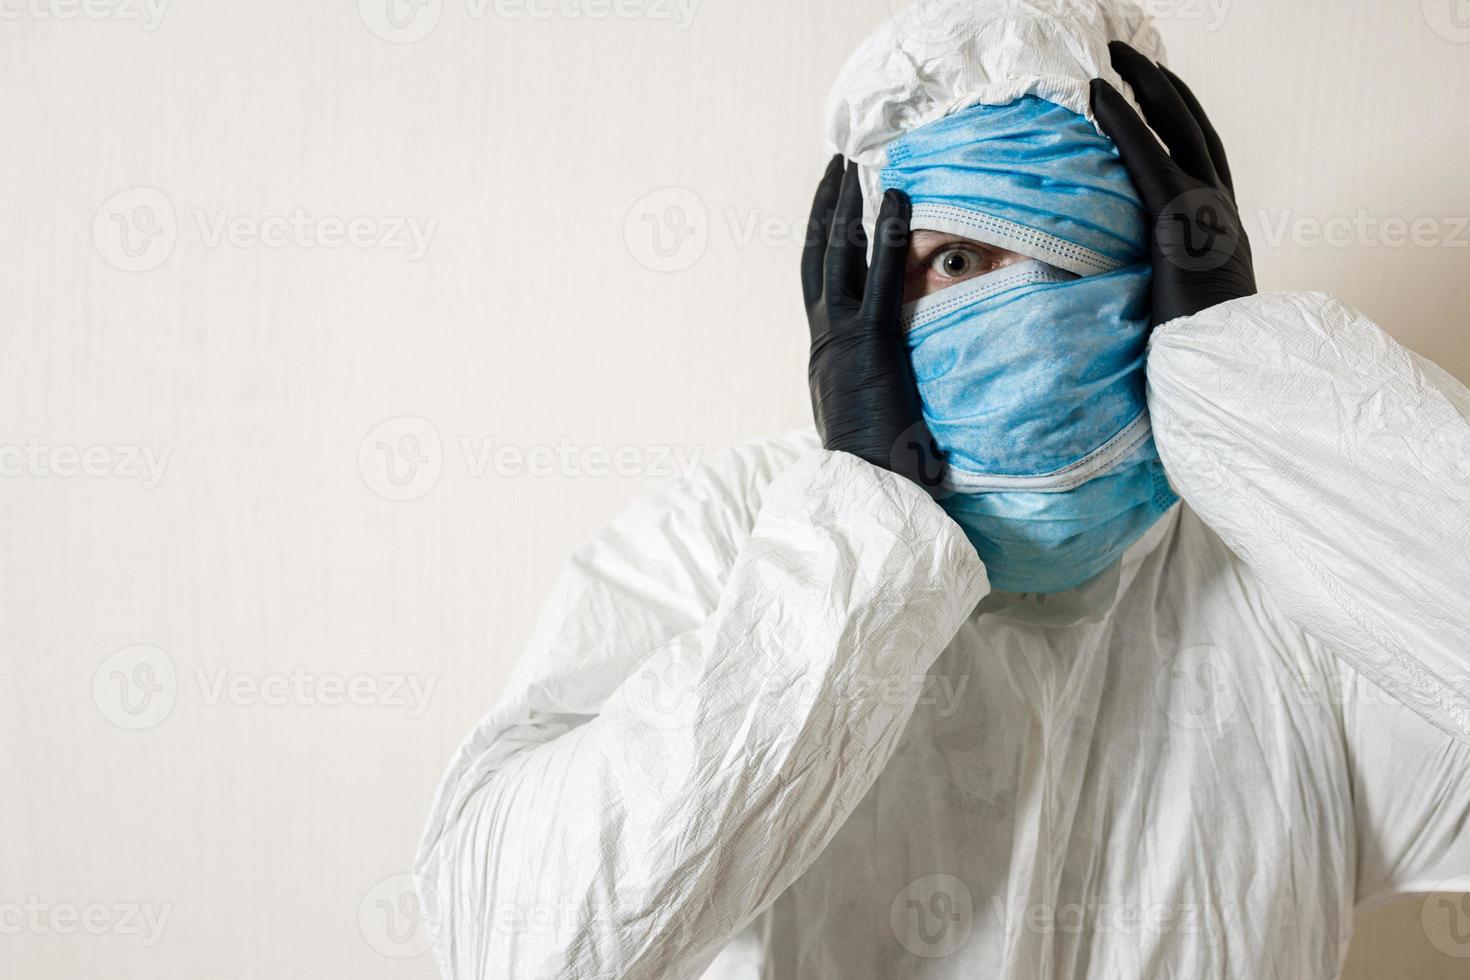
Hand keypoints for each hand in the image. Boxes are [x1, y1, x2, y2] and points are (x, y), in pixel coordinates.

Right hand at [802, 156, 943, 488]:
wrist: (866, 489)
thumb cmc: (876, 468)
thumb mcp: (866, 420)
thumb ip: (871, 393)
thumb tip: (891, 389)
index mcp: (822, 356)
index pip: (818, 286)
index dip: (823, 243)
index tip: (831, 209)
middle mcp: (822, 340)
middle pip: (817, 258)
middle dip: (825, 208)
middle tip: (836, 166)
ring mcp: (840, 338)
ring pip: (836, 258)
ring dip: (844, 206)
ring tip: (854, 165)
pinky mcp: (869, 343)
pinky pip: (879, 278)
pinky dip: (887, 235)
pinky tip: (896, 198)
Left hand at [1091, 41, 1256, 326]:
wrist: (1224, 371)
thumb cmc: (1196, 353)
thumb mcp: (1182, 303)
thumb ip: (1163, 279)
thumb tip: (1125, 284)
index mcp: (1221, 225)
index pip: (1202, 155)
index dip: (1179, 117)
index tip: (1155, 90)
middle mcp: (1219, 207)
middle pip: (1194, 126)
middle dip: (1162, 85)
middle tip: (1128, 54)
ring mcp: (1205, 210)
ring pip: (1178, 127)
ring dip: (1146, 86)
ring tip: (1115, 58)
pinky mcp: (1178, 222)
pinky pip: (1146, 159)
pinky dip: (1123, 124)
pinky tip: (1099, 96)